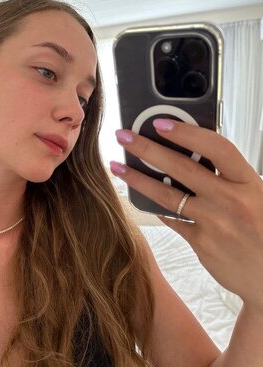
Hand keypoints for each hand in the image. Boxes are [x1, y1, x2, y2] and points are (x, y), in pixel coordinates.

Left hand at [110, 119, 262, 310]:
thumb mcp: (258, 197)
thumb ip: (230, 179)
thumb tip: (196, 156)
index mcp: (249, 183)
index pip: (216, 147)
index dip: (187, 132)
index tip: (161, 123)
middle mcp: (230, 201)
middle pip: (182, 167)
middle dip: (147, 149)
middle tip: (124, 136)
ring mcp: (213, 224)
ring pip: (167, 195)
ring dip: (138, 179)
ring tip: (118, 167)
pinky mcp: (200, 244)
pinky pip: (172, 220)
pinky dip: (157, 208)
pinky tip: (142, 199)